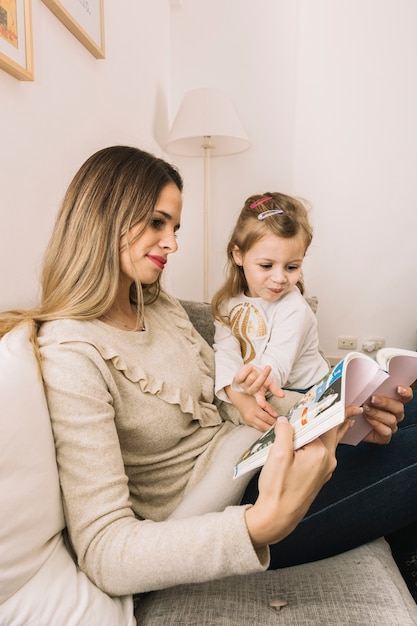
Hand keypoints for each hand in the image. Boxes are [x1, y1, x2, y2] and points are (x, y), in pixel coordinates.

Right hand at [225, 385, 276, 430]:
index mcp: (254, 410)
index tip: (280, 422)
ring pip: (261, 429)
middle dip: (272, 427)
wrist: (238, 397)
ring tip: (275, 428)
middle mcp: (250, 417)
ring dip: (268, 429)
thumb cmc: (250, 396)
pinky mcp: (247, 423)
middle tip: (280, 427)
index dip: (274, 421)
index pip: (267, 418)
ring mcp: (248, 421)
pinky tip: (268, 427)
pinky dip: (263, 428)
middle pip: (264, 426)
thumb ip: (268, 407)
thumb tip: (276, 415)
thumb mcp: (260, 399)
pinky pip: (257, 428)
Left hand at [234, 364, 283, 406]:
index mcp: (259, 394)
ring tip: (255, 370)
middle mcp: (251, 392)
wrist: (250, 370)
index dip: (262, 403)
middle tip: (268, 368)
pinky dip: (247, 370)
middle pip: (257, 385)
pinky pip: (242, 375)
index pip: (260, 400)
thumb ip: (275, 389)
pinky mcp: (238, 381)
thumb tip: (283, 395)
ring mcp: (244, 386)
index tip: (263, 406)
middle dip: (263, 376)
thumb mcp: (269, 383)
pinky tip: (250, 368)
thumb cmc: (260, 377)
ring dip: (255, 372)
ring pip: (251, 378)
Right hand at [245, 416, 353, 548]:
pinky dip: (320, 442)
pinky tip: (315, 438)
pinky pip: (322, 453)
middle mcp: (328, 461)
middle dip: (337, 417)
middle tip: (348, 405)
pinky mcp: (318, 476)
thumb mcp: (278, 454)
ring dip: (328, 430)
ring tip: (336, 418)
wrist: (277, 517)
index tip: (339, 395)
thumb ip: (285, 432)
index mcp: (321, 453)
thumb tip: (285, 420)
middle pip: (332, 432)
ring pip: (328, 443)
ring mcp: (325, 470)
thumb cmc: (277, 488)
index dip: (329, 407)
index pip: (326, 423)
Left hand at [361, 385, 411, 444]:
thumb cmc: (357, 406)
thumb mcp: (361, 396)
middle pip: (399, 407)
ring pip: (392, 420)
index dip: (405, 392)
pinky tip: (367, 420)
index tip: (398, 388)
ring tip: (365, 410)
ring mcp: (391, 426)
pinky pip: (386, 432)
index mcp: (394, 401)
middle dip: (385, 402)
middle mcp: (395, 413)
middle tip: (372, 399)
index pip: (406, 396)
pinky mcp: (384, 436)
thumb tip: (368, 382)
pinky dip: (376, 425)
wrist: (348, 423)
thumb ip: (368, 390)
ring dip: (377, 413)